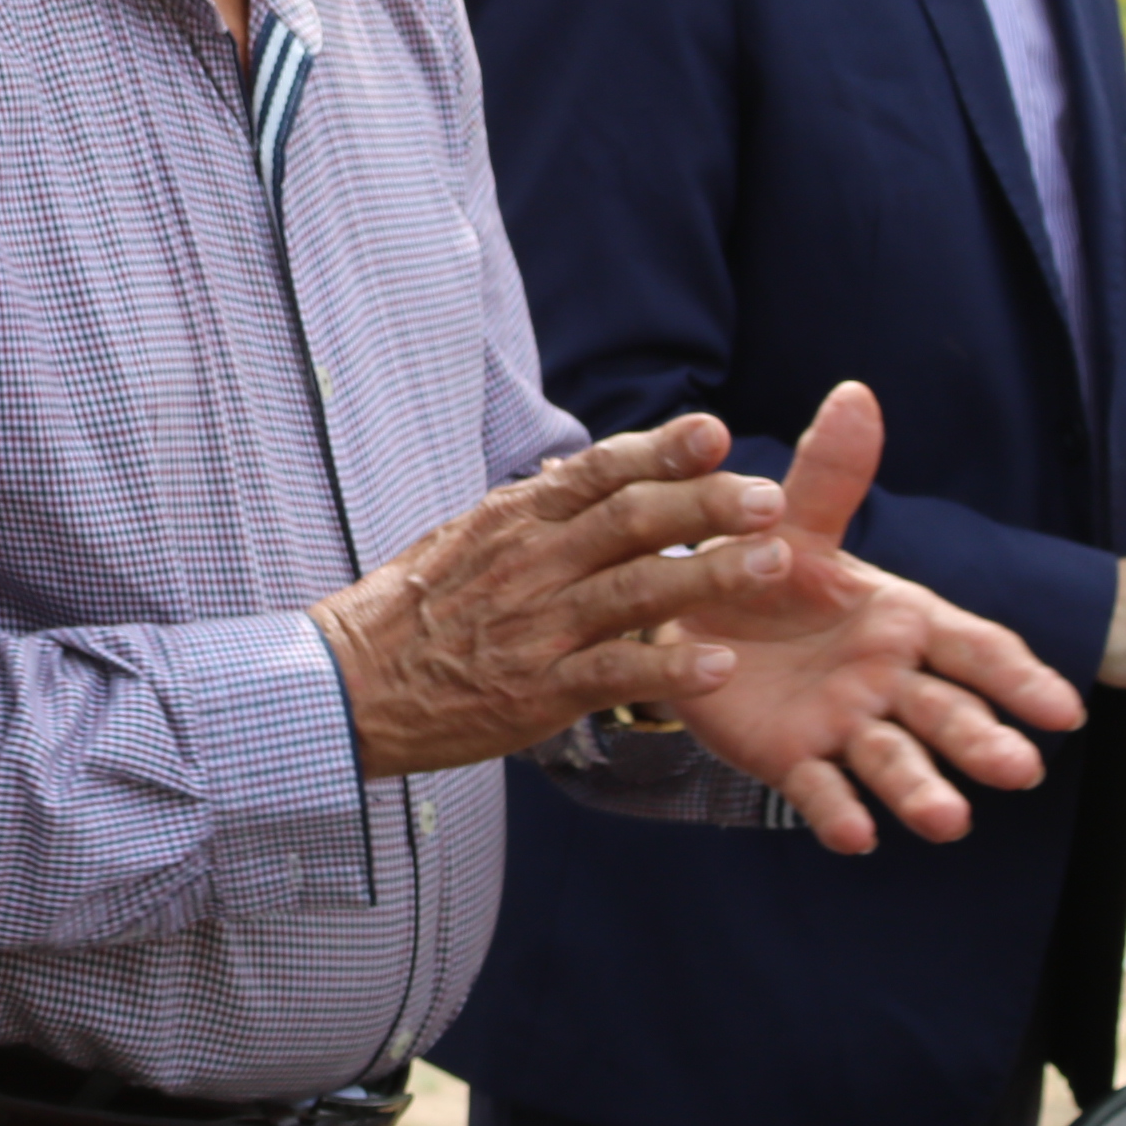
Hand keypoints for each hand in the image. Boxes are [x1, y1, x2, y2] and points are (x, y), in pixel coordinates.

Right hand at [312, 416, 801, 781]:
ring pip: (636, 589)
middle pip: (631, 520)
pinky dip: (670, 669)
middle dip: (707, 504)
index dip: (659, 450)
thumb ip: (535, 511)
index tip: (715, 434)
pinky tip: (719, 665)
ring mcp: (536, 626)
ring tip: (773, 564)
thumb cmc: (414, 610)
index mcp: (516, 520)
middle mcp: (531, 563)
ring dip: (710, 573)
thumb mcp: (467, 538)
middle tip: (771, 498)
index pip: (597, 471)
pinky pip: (614, 673)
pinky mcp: (537, 691)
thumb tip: (592, 474)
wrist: (352, 683)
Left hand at [660, 383, 1090, 854]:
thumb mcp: (794, 520)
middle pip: (946, 713)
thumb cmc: (763, 567)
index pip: (974, 648)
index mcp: (902, 619)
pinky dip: (839, 814)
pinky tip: (856, 836)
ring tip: (948, 821)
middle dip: (983, 740)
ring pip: (893, 761)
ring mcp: (844, 724)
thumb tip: (856, 393)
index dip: (1018, 679)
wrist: (685, 612)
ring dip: (922, 791)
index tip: (1064, 711)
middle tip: (1021, 772)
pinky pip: (820, 790)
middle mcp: (886, 680)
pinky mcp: (793, 759)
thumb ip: (828, 473)